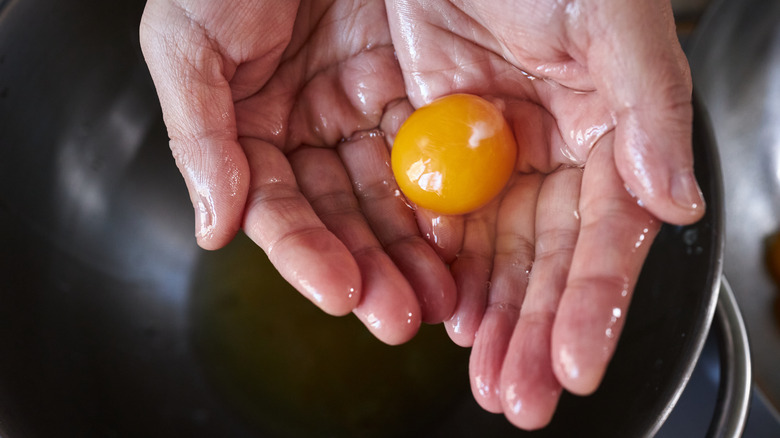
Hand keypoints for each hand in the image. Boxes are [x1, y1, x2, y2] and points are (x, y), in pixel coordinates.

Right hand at [139, 0, 457, 344]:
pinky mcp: (425, 89)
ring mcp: (372, 110)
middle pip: (344, 217)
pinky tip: (465, 241)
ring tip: (440, 299)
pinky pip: (441, 155)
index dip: (306, 253)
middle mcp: (318, 127)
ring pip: (394, 198)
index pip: (281, 209)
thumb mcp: (191, 36)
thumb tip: (211, 229)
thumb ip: (198, 135)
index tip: (339, 291)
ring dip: (413, 254)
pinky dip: (450, 200)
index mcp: (259, 126)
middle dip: (371, 270)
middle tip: (401, 315)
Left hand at [386, 0, 704, 428]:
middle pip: (550, 261)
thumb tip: (678, 199)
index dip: (594, 303)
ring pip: (496, 253)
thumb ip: (651, 107)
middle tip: (521, 398)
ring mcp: (495, 155)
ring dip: (491, 317)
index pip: (608, 235)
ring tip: (484, 374)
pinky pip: (441, 217)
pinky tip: (442, 311)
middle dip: (535, 332)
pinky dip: (441, 267)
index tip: (575, 364)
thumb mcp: (612, 20)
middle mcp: (555, 154)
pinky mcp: (440, 145)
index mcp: (608, 132)